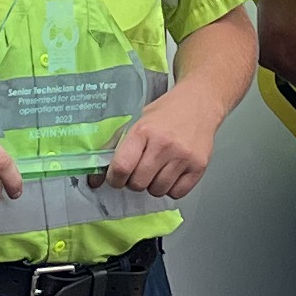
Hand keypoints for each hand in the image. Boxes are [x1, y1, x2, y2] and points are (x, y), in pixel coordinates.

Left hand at [103, 82, 227, 202]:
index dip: (115, 178)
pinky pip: (177, 193)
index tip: (116, 178)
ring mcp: (183, 157)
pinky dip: (171, 188)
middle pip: (138, 183)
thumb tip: (96, 179)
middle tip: (139, 171)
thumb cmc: (166, 112)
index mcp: (143, 131)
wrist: (200, 103)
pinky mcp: (199, 166)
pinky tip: (171, 173)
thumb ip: (119, 147)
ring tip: (157, 170)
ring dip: (153, 185)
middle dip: (134, 182)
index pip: (122, 167)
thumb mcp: (138, 121)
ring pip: (157, 191)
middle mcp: (164, 145)